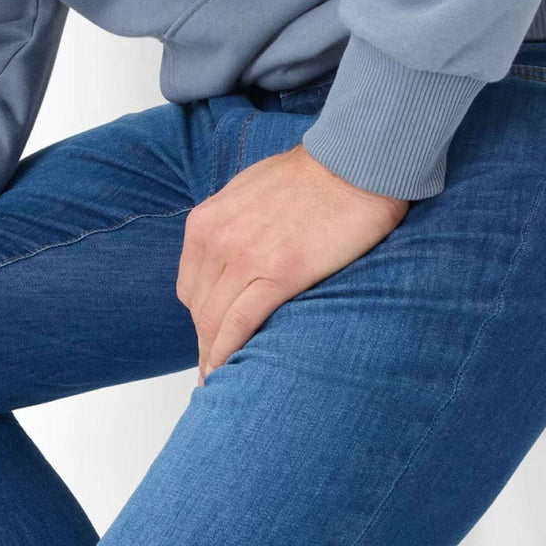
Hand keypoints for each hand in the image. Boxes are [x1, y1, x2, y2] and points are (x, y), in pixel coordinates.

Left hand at [177, 142, 409, 383]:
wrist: (353, 163)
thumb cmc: (313, 174)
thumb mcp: (250, 190)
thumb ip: (232, 223)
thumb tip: (232, 250)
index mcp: (207, 221)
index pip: (191, 286)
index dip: (201, 317)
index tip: (211, 337)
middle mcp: (216, 240)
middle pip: (200, 309)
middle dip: (206, 342)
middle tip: (216, 370)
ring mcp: (244, 258)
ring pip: (215, 321)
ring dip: (214, 356)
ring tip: (220, 382)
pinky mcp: (278, 274)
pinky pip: (240, 324)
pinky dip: (228, 353)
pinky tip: (229, 372)